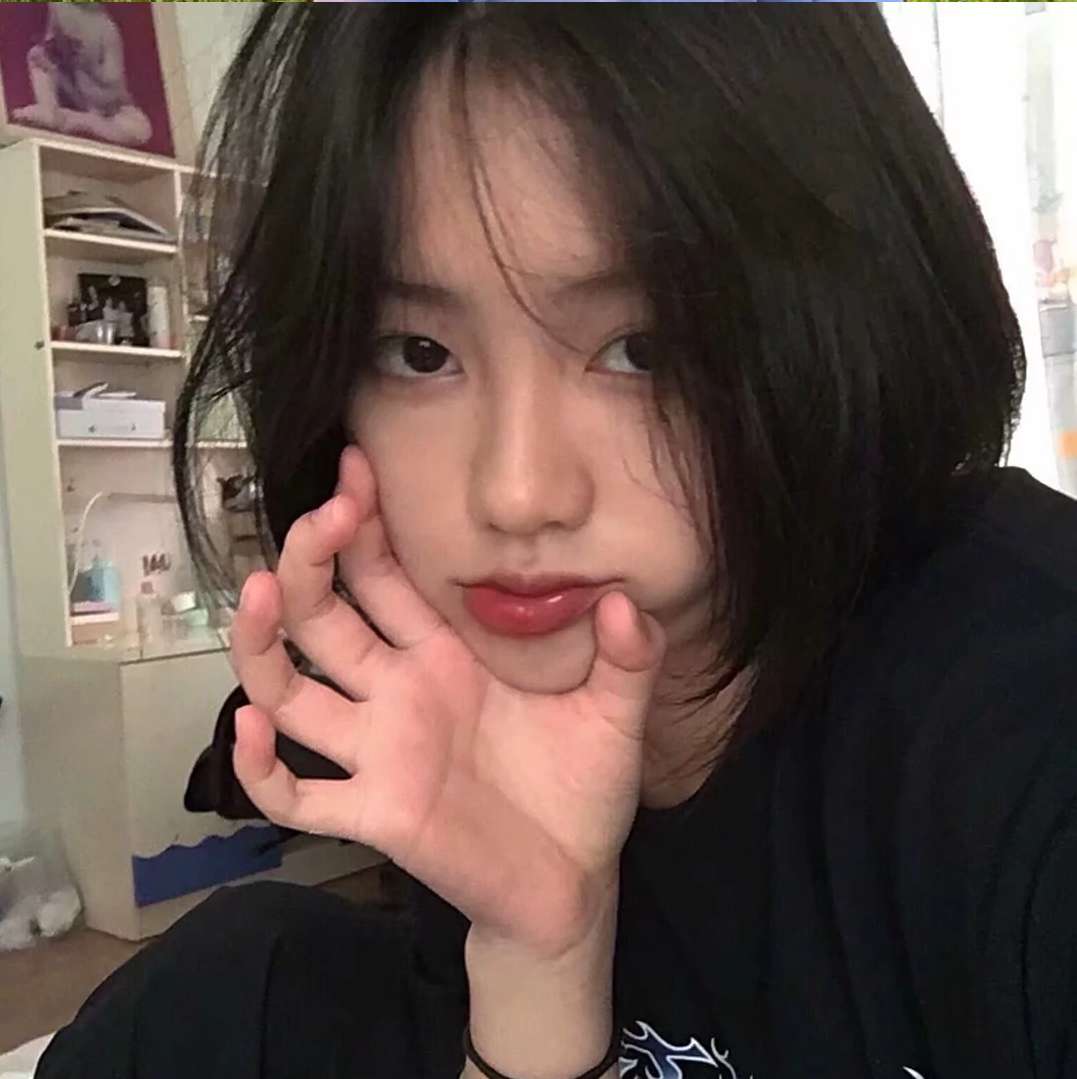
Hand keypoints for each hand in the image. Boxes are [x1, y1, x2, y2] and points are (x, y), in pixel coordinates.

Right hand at [230, 445, 666, 958]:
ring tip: (260, 590)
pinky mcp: (375, 813)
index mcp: (446, 653)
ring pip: (291, 691)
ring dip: (264, 644)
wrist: (575, 878)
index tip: (357, 467)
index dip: (364, 524)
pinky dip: (261, 769)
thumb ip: (628, 656)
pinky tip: (251, 725)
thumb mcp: (616, 711)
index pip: (384, 575)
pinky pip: (297, 796)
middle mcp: (399, 692)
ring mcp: (379, 751)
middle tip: (327, 514)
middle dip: (312, 560)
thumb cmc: (584, 785)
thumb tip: (626, 599)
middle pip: (326, 615)